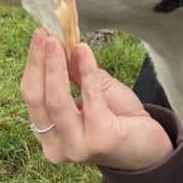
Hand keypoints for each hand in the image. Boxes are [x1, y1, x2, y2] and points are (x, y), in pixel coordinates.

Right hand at [20, 28, 173, 170]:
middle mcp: (56, 147)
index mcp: (48, 135)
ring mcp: (76, 148)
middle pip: (38, 99)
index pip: (31, 96)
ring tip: (59, 41)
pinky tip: (84, 51)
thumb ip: (73, 74)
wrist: (150, 148)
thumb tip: (58, 43)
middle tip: (45, 35)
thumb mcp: (91, 92)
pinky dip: (86, 71)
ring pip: (57, 101)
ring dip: (57, 66)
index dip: (33, 64)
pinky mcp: (99, 141)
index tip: (39, 35)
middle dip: (41, 63)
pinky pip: (90, 98)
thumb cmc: (118, 119)